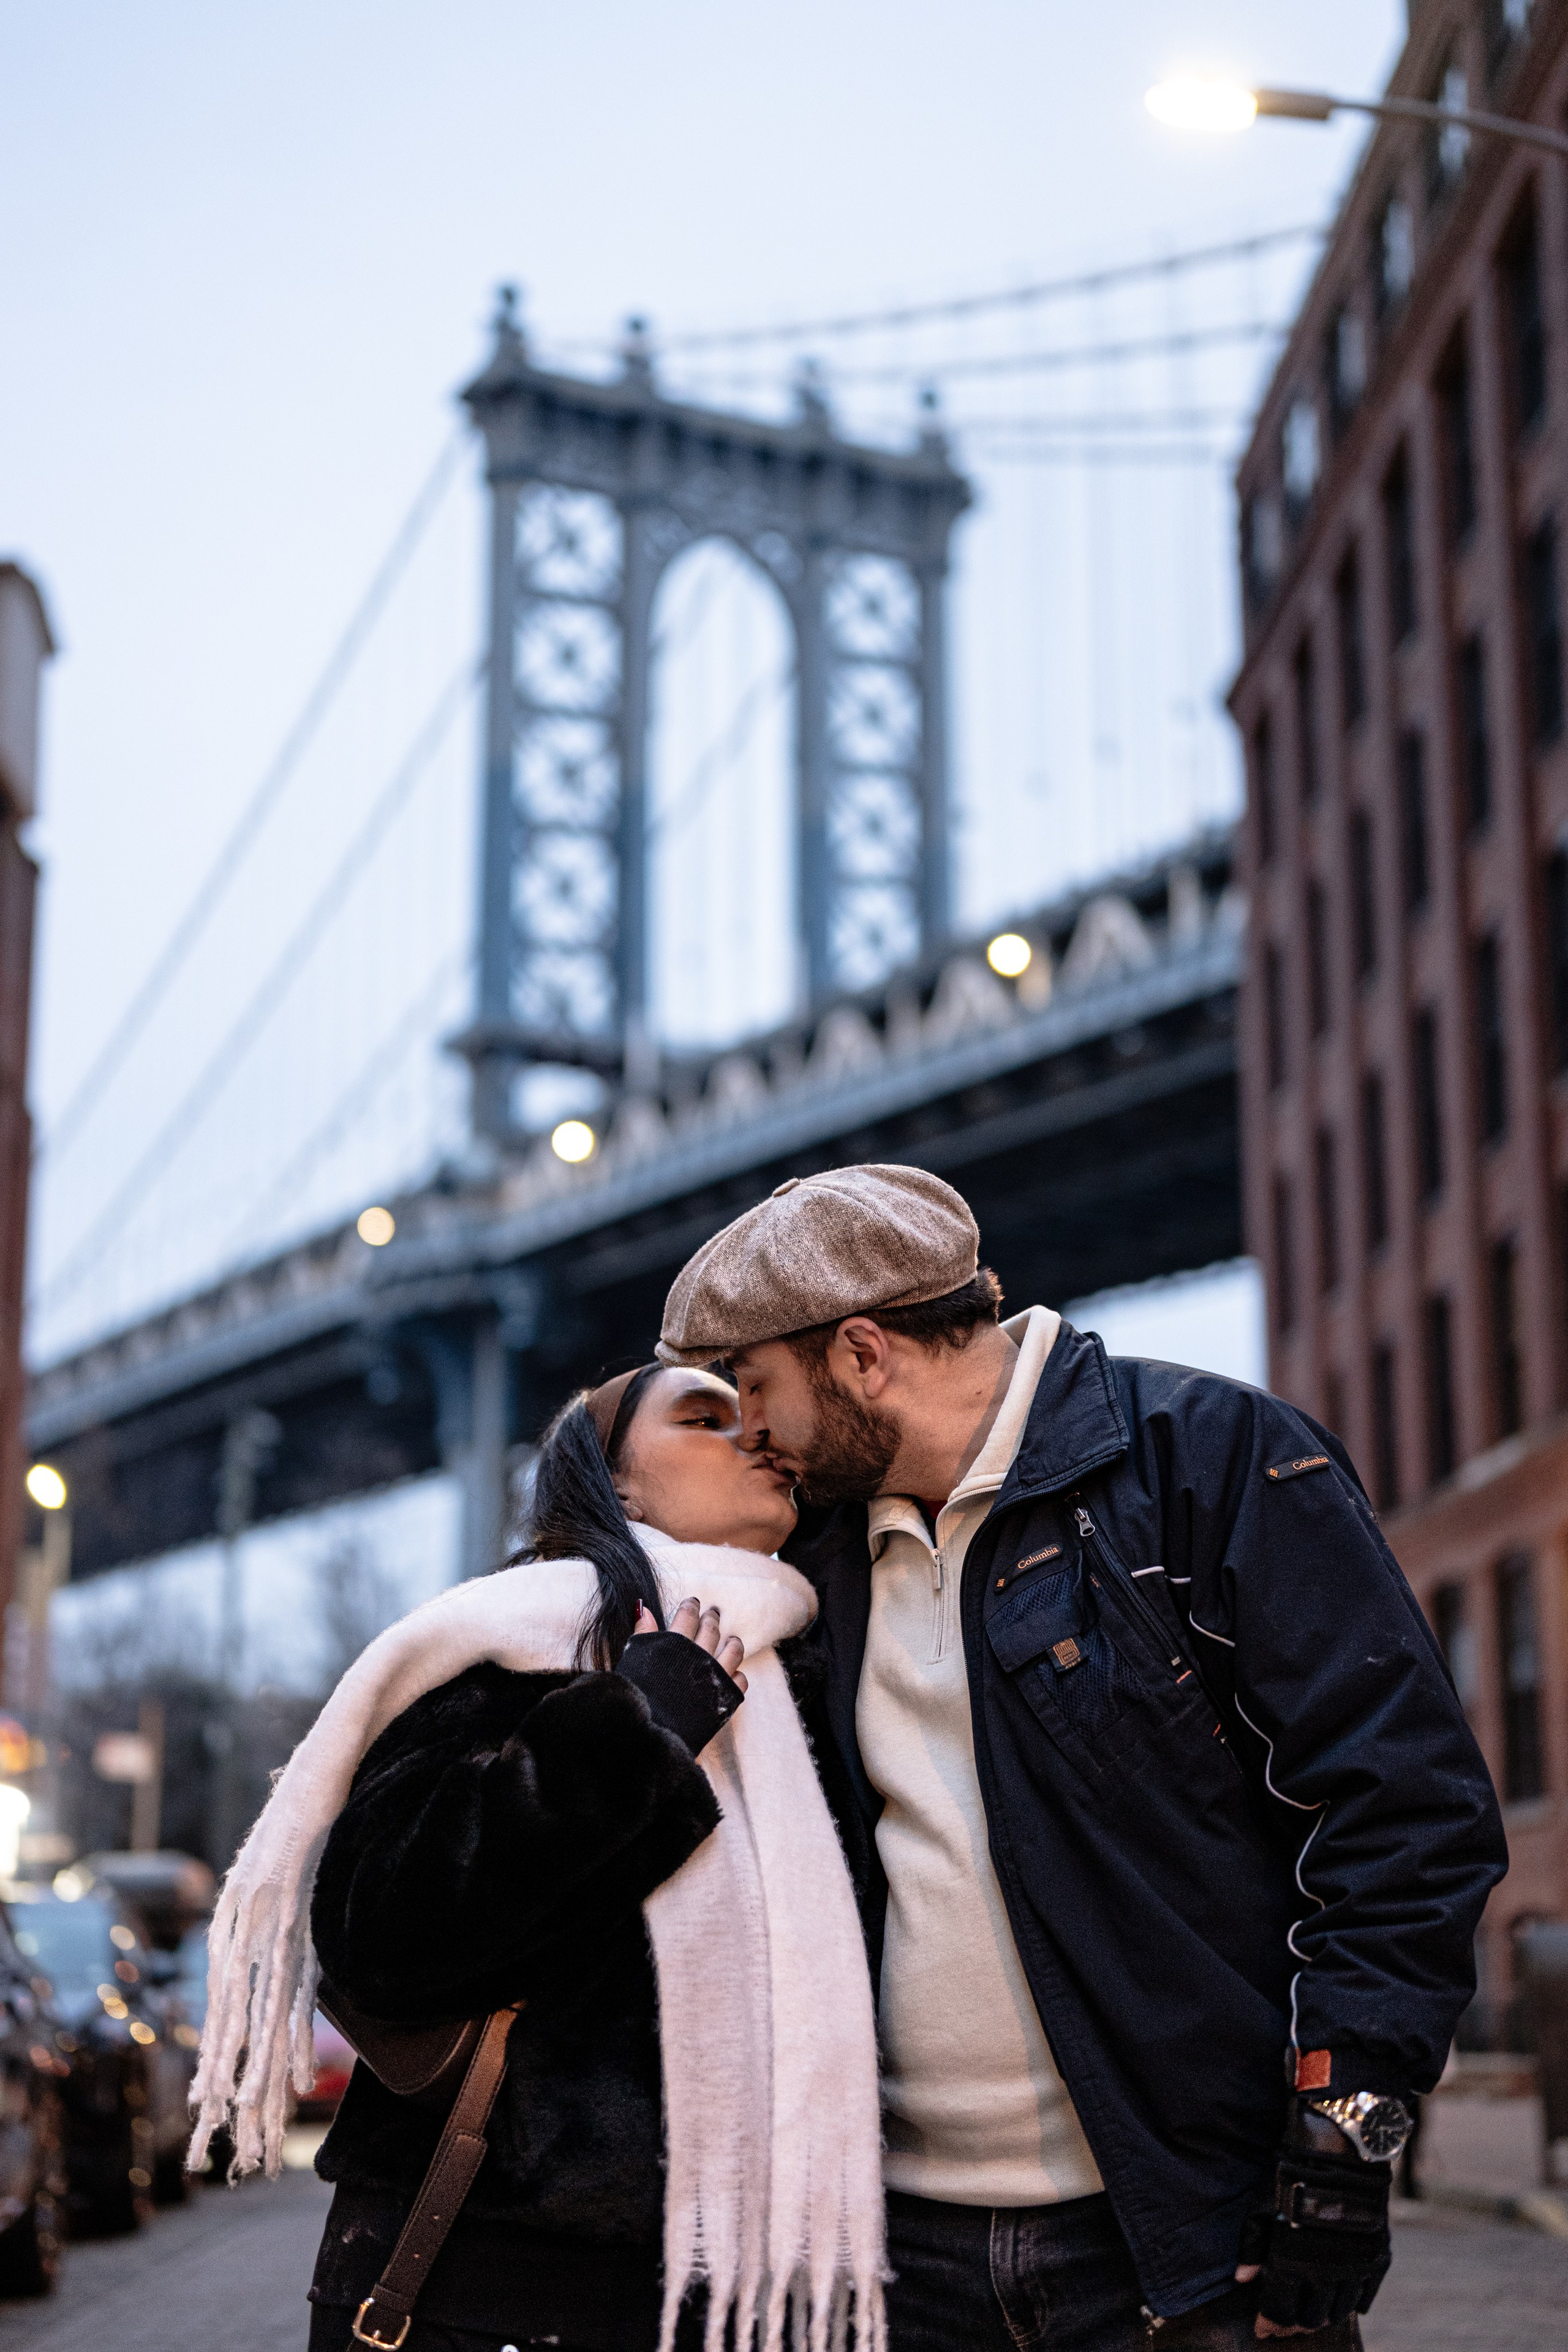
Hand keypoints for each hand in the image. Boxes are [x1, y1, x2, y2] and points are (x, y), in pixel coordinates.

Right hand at [636, 1599, 746, 1693]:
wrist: (653, 1734)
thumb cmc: (637, 1696)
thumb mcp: (634, 1659)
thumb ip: (643, 1632)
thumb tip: (643, 1608)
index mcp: (677, 1643)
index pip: (687, 1615)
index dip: (690, 1606)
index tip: (692, 1603)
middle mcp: (700, 1655)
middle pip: (711, 1629)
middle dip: (711, 1619)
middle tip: (712, 1615)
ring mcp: (716, 1676)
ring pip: (733, 1650)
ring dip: (732, 1643)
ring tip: (731, 1640)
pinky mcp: (726, 1698)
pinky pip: (740, 1679)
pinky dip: (738, 1674)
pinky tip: (733, 1673)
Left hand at [1235, 2125, 1391, 2338]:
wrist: (1339, 2150)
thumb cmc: (1291, 2173)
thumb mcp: (1262, 2206)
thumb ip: (1250, 2246)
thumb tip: (1240, 2279)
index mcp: (1292, 2262)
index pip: (1279, 2312)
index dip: (1270, 2325)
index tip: (1264, 2330)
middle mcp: (1325, 2272)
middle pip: (1310, 2318)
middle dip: (1295, 2324)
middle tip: (1286, 2323)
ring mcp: (1354, 2267)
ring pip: (1338, 2312)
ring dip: (1322, 2315)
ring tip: (1311, 2311)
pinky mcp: (1376, 2258)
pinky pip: (1365, 2298)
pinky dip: (1352, 2304)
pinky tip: (1340, 2299)